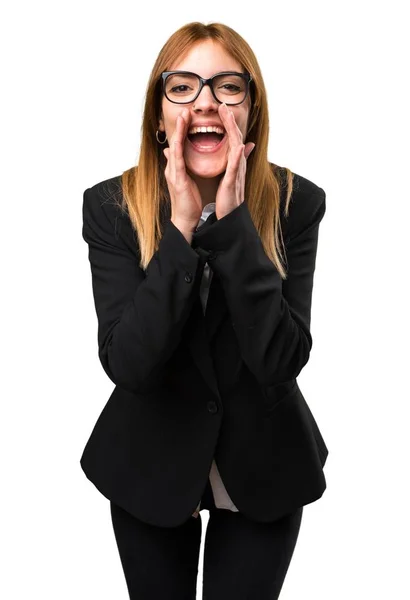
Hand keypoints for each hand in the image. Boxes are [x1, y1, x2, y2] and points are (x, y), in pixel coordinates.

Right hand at [163, 108, 202, 230]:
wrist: (186, 219)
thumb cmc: (189, 201)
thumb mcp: (184, 179)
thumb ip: (179, 165)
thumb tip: (171, 151)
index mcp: (177, 167)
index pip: (179, 143)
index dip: (182, 129)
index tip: (188, 116)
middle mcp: (172, 167)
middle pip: (175, 141)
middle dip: (179, 125)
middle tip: (184, 110)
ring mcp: (173, 173)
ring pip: (175, 147)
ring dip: (178, 131)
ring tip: (182, 117)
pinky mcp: (177, 180)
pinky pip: (178, 160)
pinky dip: (180, 147)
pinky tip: (181, 138)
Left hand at [215, 103, 254, 219]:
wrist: (230, 215)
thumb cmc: (228, 196)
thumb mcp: (231, 175)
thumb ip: (235, 159)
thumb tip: (245, 145)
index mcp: (234, 162)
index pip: (231, 138)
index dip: (227, 122)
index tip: (222, 107)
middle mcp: (237, 164)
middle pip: (235, 138)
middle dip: (230, 121)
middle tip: (224, 104)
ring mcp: (236, 172)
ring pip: (236, 148)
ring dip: (233, 131)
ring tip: (229, 117)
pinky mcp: (232, 182)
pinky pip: (236, 167)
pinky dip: (237, 156)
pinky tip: (238, 146)